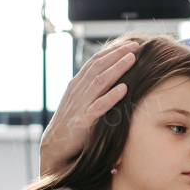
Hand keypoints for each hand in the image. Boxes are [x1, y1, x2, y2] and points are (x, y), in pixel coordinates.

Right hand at [39, 41, 137, 174]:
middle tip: (135, 45)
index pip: (95, 61)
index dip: (112, 51)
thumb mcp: (80, 100)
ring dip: (117, 69)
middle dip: (117, 54)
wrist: (55, 145)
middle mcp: (78, 91)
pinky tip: (124, 89)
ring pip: (99, 82)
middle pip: (98, 67)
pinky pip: (98, 106)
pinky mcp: (83, 121)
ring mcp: (80, 105)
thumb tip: (109, 73)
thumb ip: (91, 87)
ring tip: (132, 59)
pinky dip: (111, 97)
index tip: (129, 44)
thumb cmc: (71, 122)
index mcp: (77, 84)